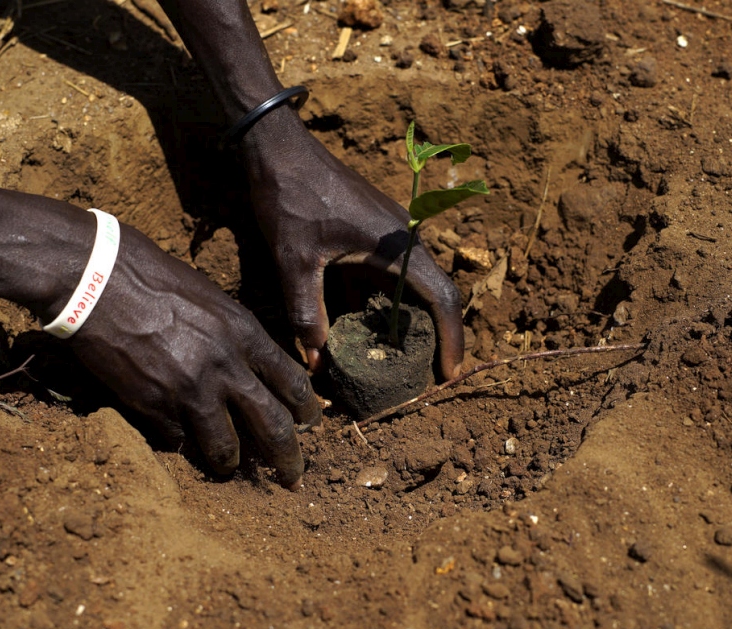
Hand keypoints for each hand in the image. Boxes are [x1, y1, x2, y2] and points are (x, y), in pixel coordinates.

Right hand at [69, 225, 321, 487]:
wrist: (95, 280)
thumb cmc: (151, 277)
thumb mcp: (211, 298)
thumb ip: (236, 336)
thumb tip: (252, 367)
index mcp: (245, 333)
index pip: (294, 384)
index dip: (306, 411)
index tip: (309, 425)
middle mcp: (226, 367)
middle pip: (274, 428)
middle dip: (288, 461)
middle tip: (293, 479)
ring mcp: (190, 391)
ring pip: (226, 449)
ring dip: (230, 463)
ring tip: (228, 467)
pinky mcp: (153, 407)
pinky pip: (178, 441)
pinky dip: (181, 443)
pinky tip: (178, 439)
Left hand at [240, 112, 464, 379]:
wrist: (280, 149)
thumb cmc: (291, 200)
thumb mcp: (295, 262)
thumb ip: (306, 313)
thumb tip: (315, 362)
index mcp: (397, 245)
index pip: (442, 298)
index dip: (452, 339)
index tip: (448, 374)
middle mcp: (405, 238)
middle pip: (434, 294)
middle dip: (435, 336)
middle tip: (425, 376)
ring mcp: (392, 232)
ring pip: (413, 284)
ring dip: (409, 320)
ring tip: (397, 359)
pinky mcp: (375, 230)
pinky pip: (392, 272)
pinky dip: (385, 301)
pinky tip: (365, 325)